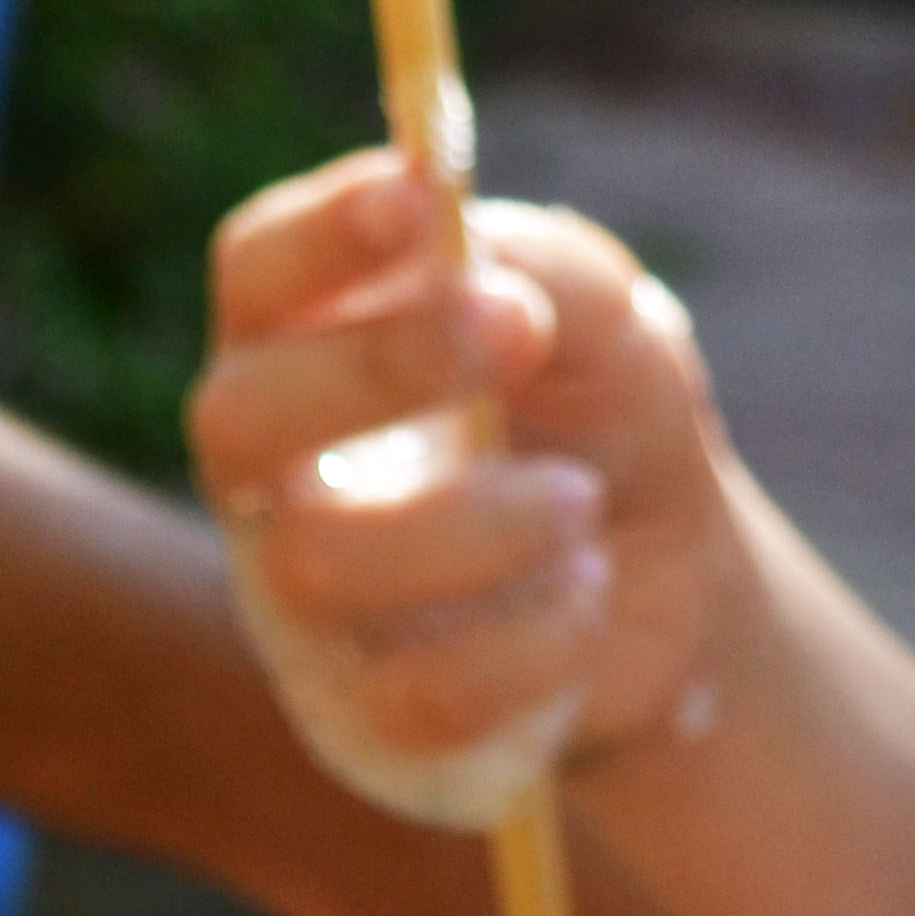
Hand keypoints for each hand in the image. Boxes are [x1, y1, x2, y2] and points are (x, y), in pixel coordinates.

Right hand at [191, 155, 733, 816]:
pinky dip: (527, 637)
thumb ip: (550, 269)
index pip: (257, 270)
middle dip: (378, 366)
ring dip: (480, 520)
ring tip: (584, 497)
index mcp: (312, 339)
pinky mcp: (365, 718)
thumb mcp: (608, 317)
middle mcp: (276, 469)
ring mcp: (304, 603)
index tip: (414, 197)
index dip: (317, 234)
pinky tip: (588, 591)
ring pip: (320, 565)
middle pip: (240, 418)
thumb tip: (482, 268)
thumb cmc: (599, 407)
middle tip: (514, 326)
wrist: (674, 569)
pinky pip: (413, 696)